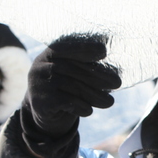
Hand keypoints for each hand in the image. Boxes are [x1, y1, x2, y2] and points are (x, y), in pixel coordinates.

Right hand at [17, 34, 120, 157]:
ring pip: (73, 87)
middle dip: (99, 76)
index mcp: (50, 53)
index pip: (67, 46)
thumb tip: (114, 70)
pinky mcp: (41, 102)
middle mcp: (41, 66)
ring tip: (110, 102)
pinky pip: (67, 102)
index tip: (103, 51)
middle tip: (118, 83)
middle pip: (74, 68)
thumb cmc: (66, 86)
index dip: (85, 47)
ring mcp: (39, 83)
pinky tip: (89, 111)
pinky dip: (81, 107)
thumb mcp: (73, 72)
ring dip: (95, 96)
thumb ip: (87, 65)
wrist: (45, 110)